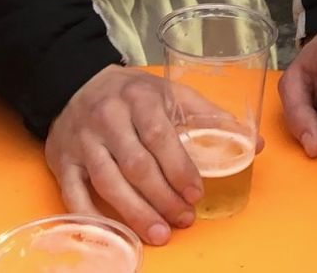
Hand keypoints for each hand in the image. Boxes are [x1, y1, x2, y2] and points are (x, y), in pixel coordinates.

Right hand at [45, 66, 204, 246]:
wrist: (77, 83)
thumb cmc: (132, 93)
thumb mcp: (171, 92)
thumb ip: (210, 116)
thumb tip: (254, 143)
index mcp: (139, 99)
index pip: (160, 138)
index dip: (179, 169)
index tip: (196, 194)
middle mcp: (108, 119)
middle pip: (136, 165)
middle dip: (163, 197)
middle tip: (183, 219)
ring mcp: (83, 142)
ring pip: (108, 182)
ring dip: (135, 212)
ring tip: (159, 233)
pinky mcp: (62, 162)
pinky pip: (74, 195)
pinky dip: (91, 218)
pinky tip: (113, 233)